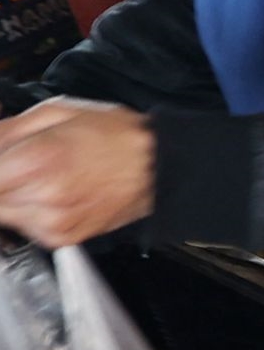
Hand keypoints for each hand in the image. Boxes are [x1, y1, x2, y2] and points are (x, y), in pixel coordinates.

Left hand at [0, 103, 155, 247]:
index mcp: (38, 159)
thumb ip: (8, 128)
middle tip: (22, 166)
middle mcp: (44, 196)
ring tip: (42, 179)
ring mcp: (53, 222)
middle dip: (5, 180)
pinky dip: (30, 213)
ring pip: (5, 213)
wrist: (162, 167)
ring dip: (13, 197)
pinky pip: (26, 228)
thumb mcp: (58, 111)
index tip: (6, 160)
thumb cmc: (117, 137)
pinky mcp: (63, 238)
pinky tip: (53, 196)